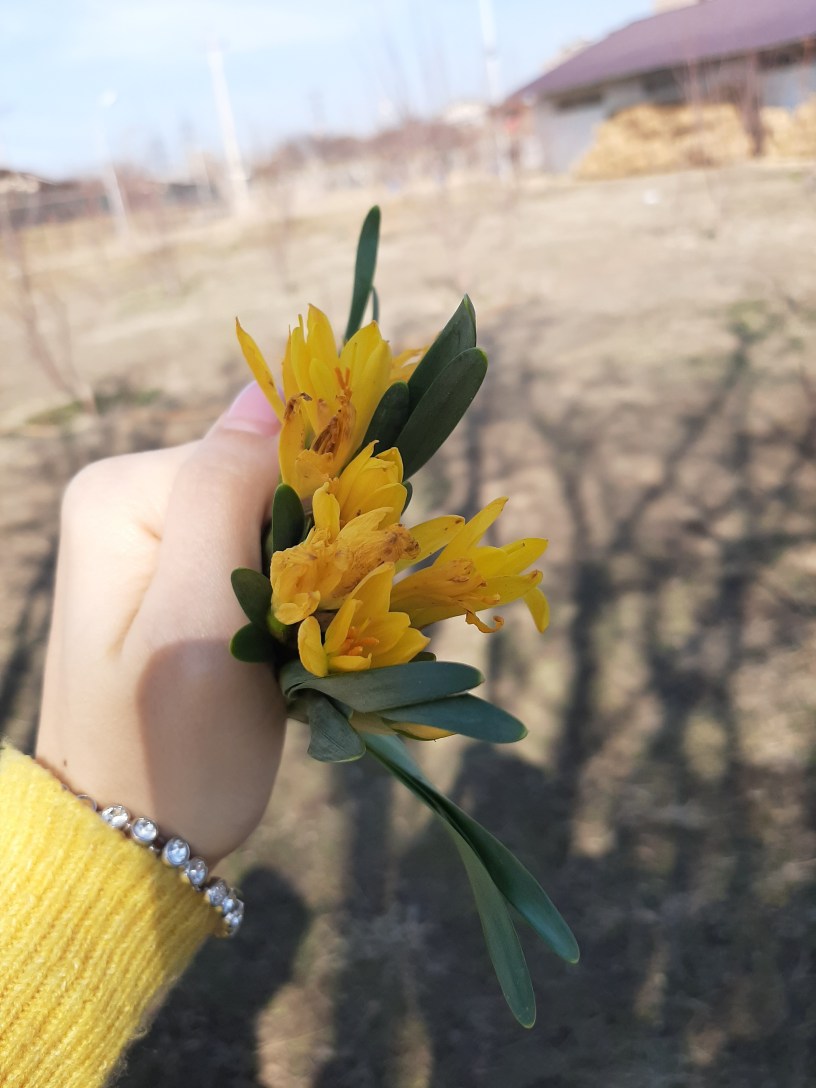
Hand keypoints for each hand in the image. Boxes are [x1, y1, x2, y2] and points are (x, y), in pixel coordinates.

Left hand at [36, 384, 285, 863]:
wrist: (137, 840)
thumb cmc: (170, 749)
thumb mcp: (200, 620)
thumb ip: (225, 490)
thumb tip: (269, 381)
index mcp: (122, 492)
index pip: (257, 451)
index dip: (313, 509)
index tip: (331, 585)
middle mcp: (132, 496)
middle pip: (267, 480)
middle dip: (308, 546)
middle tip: (312, 627)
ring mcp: (157, 534)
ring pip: (277, 517)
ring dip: (308, 574)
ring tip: (297, 645)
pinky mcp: (185, 572)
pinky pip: (264, 550)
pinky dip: (296, 591)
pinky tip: (290, 642)